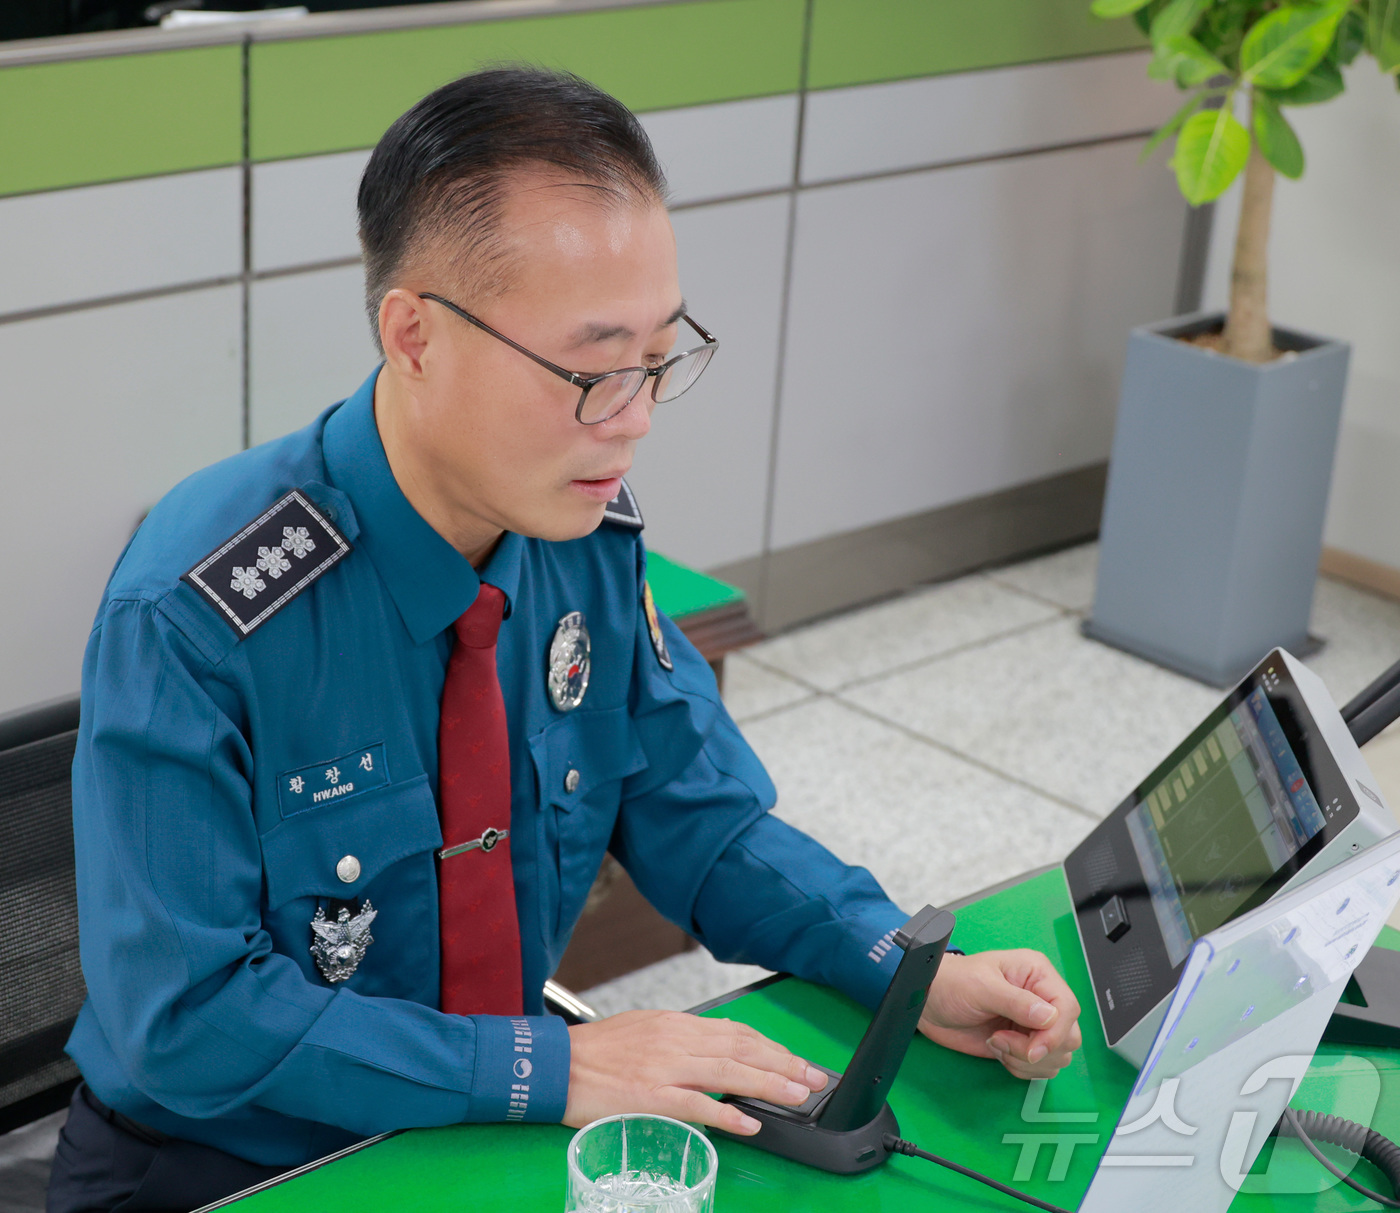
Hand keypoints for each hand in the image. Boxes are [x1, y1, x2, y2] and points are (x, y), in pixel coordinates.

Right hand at [564, 1009, 828, 1134]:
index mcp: (676, 1024)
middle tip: (814, 1079)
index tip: (797, 1060)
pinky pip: (696, 1104)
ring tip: (797, 1096)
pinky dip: (726, 1112)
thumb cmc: (597, 1052)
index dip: (773, 1047)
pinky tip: (749, 1122)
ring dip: (769, 1084)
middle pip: (743, 1048)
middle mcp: (676, 1039)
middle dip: (784, 1063)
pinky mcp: (651, 1095)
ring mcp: (665, 1067)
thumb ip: (681, 1042)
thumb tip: (715, 1054)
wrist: (555, 1064)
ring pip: (729, 1071)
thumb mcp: (645, 1031)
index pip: (737, 1032)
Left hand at [917, 950, 1081, 1079]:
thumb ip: (1016, 1002)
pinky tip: (999, 1052)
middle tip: (1002, 1041)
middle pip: (1069, 1036)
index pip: (1068, 1008)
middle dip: (1039, 1049)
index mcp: (1037, 974)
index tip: (1032, 1049)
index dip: (1055, 1033)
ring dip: (1028, 1061)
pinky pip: (1041, 1067)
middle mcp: (1041, 999)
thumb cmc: (951, 983)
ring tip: (997, 1044)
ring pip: (1058, 1056)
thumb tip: (1050, 1017)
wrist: (928, 1003)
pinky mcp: (1023, 1044)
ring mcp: (1033, 1024)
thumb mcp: (981, 987)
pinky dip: (1022, 1068)